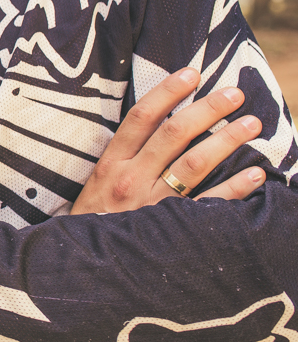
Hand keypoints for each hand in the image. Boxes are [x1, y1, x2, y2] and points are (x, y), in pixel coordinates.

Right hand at [72, 68, 265, 214]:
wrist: (84, 267)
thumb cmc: (94, 223)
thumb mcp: (97, 186)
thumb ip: (123, 160)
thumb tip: (158, 127)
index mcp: (111, 164)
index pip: (140, 118)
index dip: (167, 92)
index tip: (192, 73)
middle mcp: (130, 179)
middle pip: (173, 134)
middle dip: (207, 109)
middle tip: (235, 93)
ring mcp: (151, 204)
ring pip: (195, 163)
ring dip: (227, 140)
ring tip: (252, 124)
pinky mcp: (168, 229)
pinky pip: (209, 204)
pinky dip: (236, 188)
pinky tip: (257, 174)